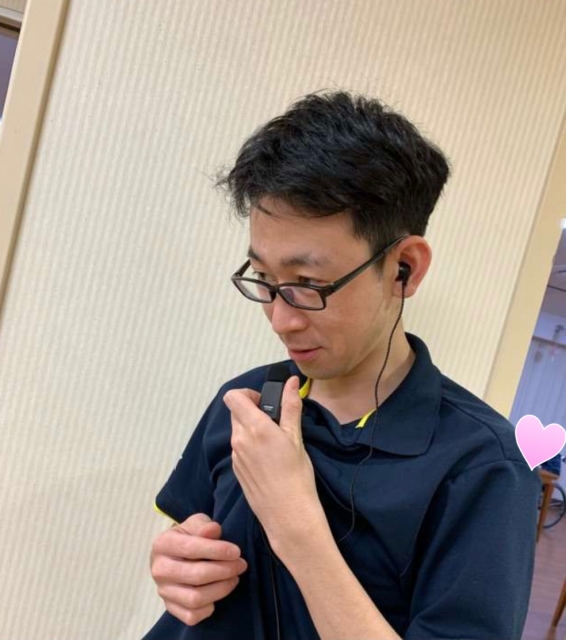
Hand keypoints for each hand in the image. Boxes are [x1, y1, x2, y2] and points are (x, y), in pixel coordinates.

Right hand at [150, 513, 247, 625]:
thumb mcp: (196, 523)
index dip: (217, 551)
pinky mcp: (170, 607)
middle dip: (224, 570)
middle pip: (196, 575)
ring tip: (234, 578)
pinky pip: (192, 616)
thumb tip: (213, 530)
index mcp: (163, 544)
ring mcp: (163, 590)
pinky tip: (218, 592)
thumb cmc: (189, 536)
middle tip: (241, 565)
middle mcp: (159, 569)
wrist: (175, 553)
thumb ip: (204, 525)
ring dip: (221, 589)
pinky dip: (209, 607)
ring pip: (195, 599)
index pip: (191, 549)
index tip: (236, 552)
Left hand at [224, 376, 325, 553]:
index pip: (233, 397)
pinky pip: (240, 448)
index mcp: (254, 428)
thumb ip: (290, 406)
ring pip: (238, 430)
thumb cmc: (296, 477)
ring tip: (275, 442)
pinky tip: (269, 459)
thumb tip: (291, 383)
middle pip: (236, 412)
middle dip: (252, 411)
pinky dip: (251, 446)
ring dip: (252, 429)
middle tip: (275, 422)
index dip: (247, 394)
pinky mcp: (237, 470)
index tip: (264, 401)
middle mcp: (240, 440)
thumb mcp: (296, 437)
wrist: (288, 515)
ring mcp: (236, 456)